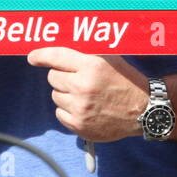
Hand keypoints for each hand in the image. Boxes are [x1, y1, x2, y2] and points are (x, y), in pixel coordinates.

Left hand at [26, 47, 145, 141]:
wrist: (144, 110)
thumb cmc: (126, 80)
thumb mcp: (110, 59)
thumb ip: (85, 53)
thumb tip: (57, 51)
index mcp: (91, 66)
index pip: (56, 57)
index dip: (41, 56)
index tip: (32, 57)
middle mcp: (83, 87)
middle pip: (53, 78)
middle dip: (61, 76)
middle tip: (78, 79)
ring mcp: (80, 108)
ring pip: (55, 96)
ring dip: (65, 94)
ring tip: (86, 95)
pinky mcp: (80, 126)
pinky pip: (59, 114)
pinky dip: (68, 110)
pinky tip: (85, 108)